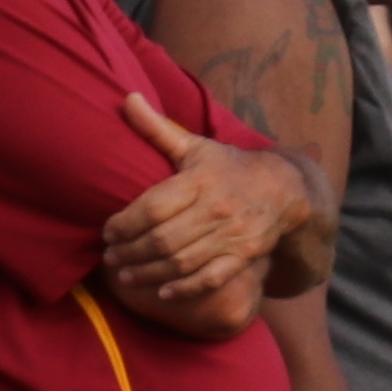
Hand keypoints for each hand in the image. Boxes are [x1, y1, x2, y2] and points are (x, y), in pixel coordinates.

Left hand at [91, 94, 296, 332]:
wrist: (285, 190)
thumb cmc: (229, 167)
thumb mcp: (196, 145)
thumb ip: (157, 129)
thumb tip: (126, 98)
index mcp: (200, 179)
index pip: (153, 207)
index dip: (124, 223)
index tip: (106, 232)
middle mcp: (215, 208)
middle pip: (163, 239)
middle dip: (130, 252)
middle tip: (109, 258)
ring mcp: (231, 235)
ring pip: (182, 262)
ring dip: (149, 273)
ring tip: (125, 277)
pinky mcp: (244, 256)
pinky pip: (212, 278)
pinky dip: (186, 288)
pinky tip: (162, 292)